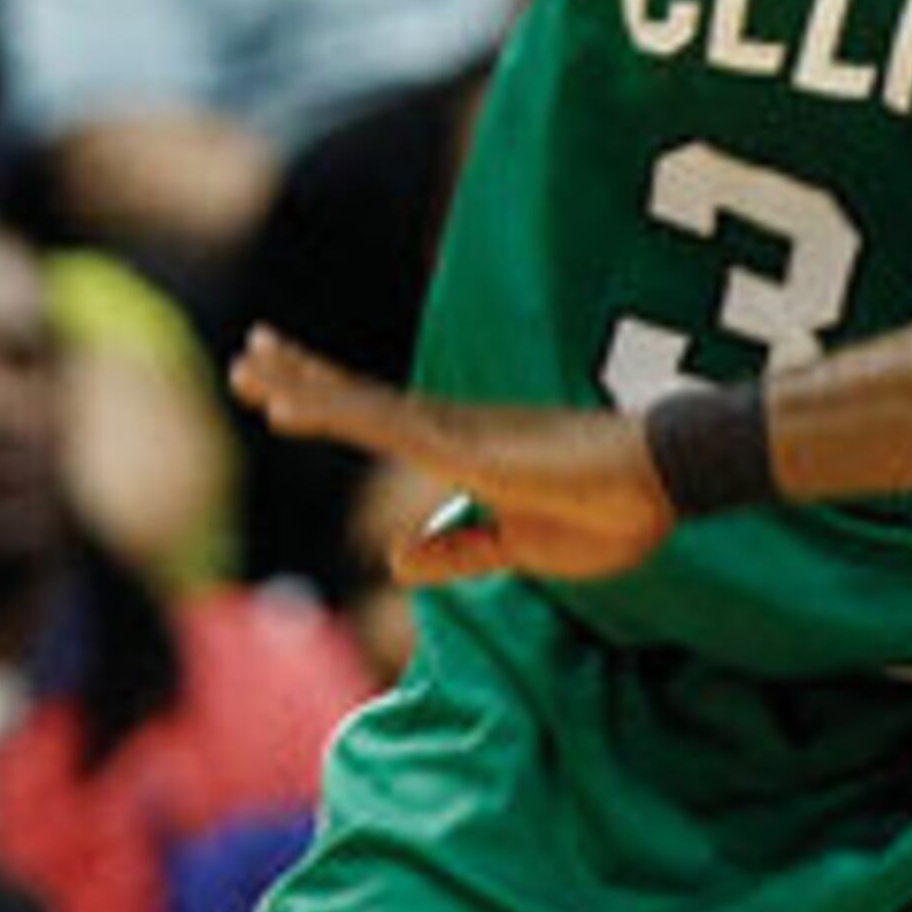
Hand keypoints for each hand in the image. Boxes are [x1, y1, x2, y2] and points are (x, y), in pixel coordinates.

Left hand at [229, 328, 677, 582]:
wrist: (664, 484)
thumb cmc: (611, 514)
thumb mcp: (518, 551)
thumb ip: (458, 552)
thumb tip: (394, 559)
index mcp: (467, 451)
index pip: (385, 423)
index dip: (332, 402)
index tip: (281, 390)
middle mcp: (454, 430)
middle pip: (362, 403)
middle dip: (301, 379)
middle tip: (247, 352)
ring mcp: (456, 434)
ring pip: (361, 407)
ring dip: (300, 385)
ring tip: (249, 360)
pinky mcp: (463, 445)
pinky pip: (381, 427)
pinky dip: (330, 411)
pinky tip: (289, 404)